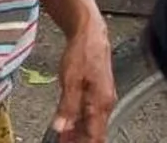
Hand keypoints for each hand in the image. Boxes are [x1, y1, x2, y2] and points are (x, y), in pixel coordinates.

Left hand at [52, 16, 113, 142]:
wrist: (90, 33)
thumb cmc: (82, 53)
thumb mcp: (70, 80)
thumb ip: (67, 106)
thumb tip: (61, 127)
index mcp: (101, 103)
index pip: (95, 135)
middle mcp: (106, 103)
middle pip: (94, 131)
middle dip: (79, 140)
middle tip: (63, 142)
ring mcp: (103, 97)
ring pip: (92, 122)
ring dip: (79, 132)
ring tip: (63, 138)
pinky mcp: (98, 91)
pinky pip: (90, 112)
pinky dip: (80, 120)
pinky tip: (69, 122)